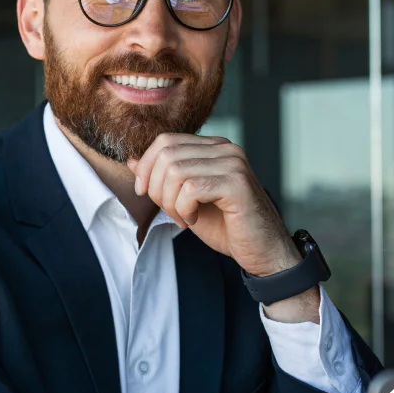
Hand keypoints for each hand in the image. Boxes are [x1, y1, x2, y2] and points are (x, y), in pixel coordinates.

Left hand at [127, 134, 299, 276]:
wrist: (261, 251)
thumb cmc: (226, 227)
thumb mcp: (185, 200)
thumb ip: (162, 178)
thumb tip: (132, 160)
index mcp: (214, 147)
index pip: (166, 141)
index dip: (146, 166)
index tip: (144, 193)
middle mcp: (226, 148)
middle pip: (167, 154)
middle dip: (157, 187)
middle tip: (170, 212)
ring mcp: (233, 163)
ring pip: (175, 171)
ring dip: (170, 202)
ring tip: (184, 218)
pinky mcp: (237, 184)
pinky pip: (191, 189)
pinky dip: (184, 208)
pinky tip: (194, 219)